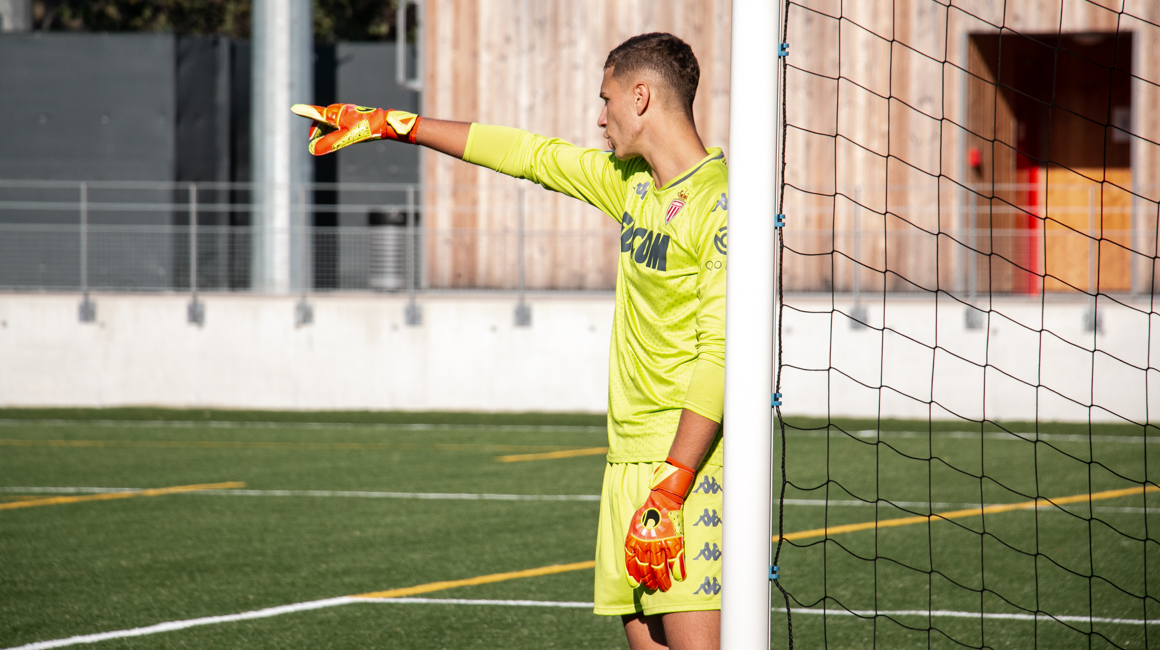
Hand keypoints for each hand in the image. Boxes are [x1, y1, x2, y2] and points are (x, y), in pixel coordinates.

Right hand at [290, 103, 421, 154]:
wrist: (384, 123)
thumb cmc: (365, 129)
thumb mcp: (346, 138)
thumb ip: (329, 143)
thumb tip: (313, 150)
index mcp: (335, 113)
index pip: (317, 113)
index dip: (306, 112)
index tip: (294, 109)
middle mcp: (339, 110)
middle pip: (322, 119)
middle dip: (317, 130)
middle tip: (314, 142)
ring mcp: (347, 112)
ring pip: (331, 120)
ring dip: (325, 130)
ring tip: (325, 141)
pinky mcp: (353, 115)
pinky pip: (339, 121)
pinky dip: (334, 129)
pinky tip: (339, 136)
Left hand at [625, 458, 695, 591]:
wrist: (662, 500)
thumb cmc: (647, 512)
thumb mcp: (633, 525)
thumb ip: (633, 540)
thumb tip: (634, 556)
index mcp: (634, 540)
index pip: (631, 563)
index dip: (633, 575)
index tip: (636, 584)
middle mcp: (645, 544)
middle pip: (646, 569)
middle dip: (649, 581)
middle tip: (652, 587)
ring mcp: (660, 544)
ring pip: (660, 568)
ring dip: (662, 580)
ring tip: (665, 587)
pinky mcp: (673, 541)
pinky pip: (675, 560)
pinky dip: (677, 571)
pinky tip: (679, 578)